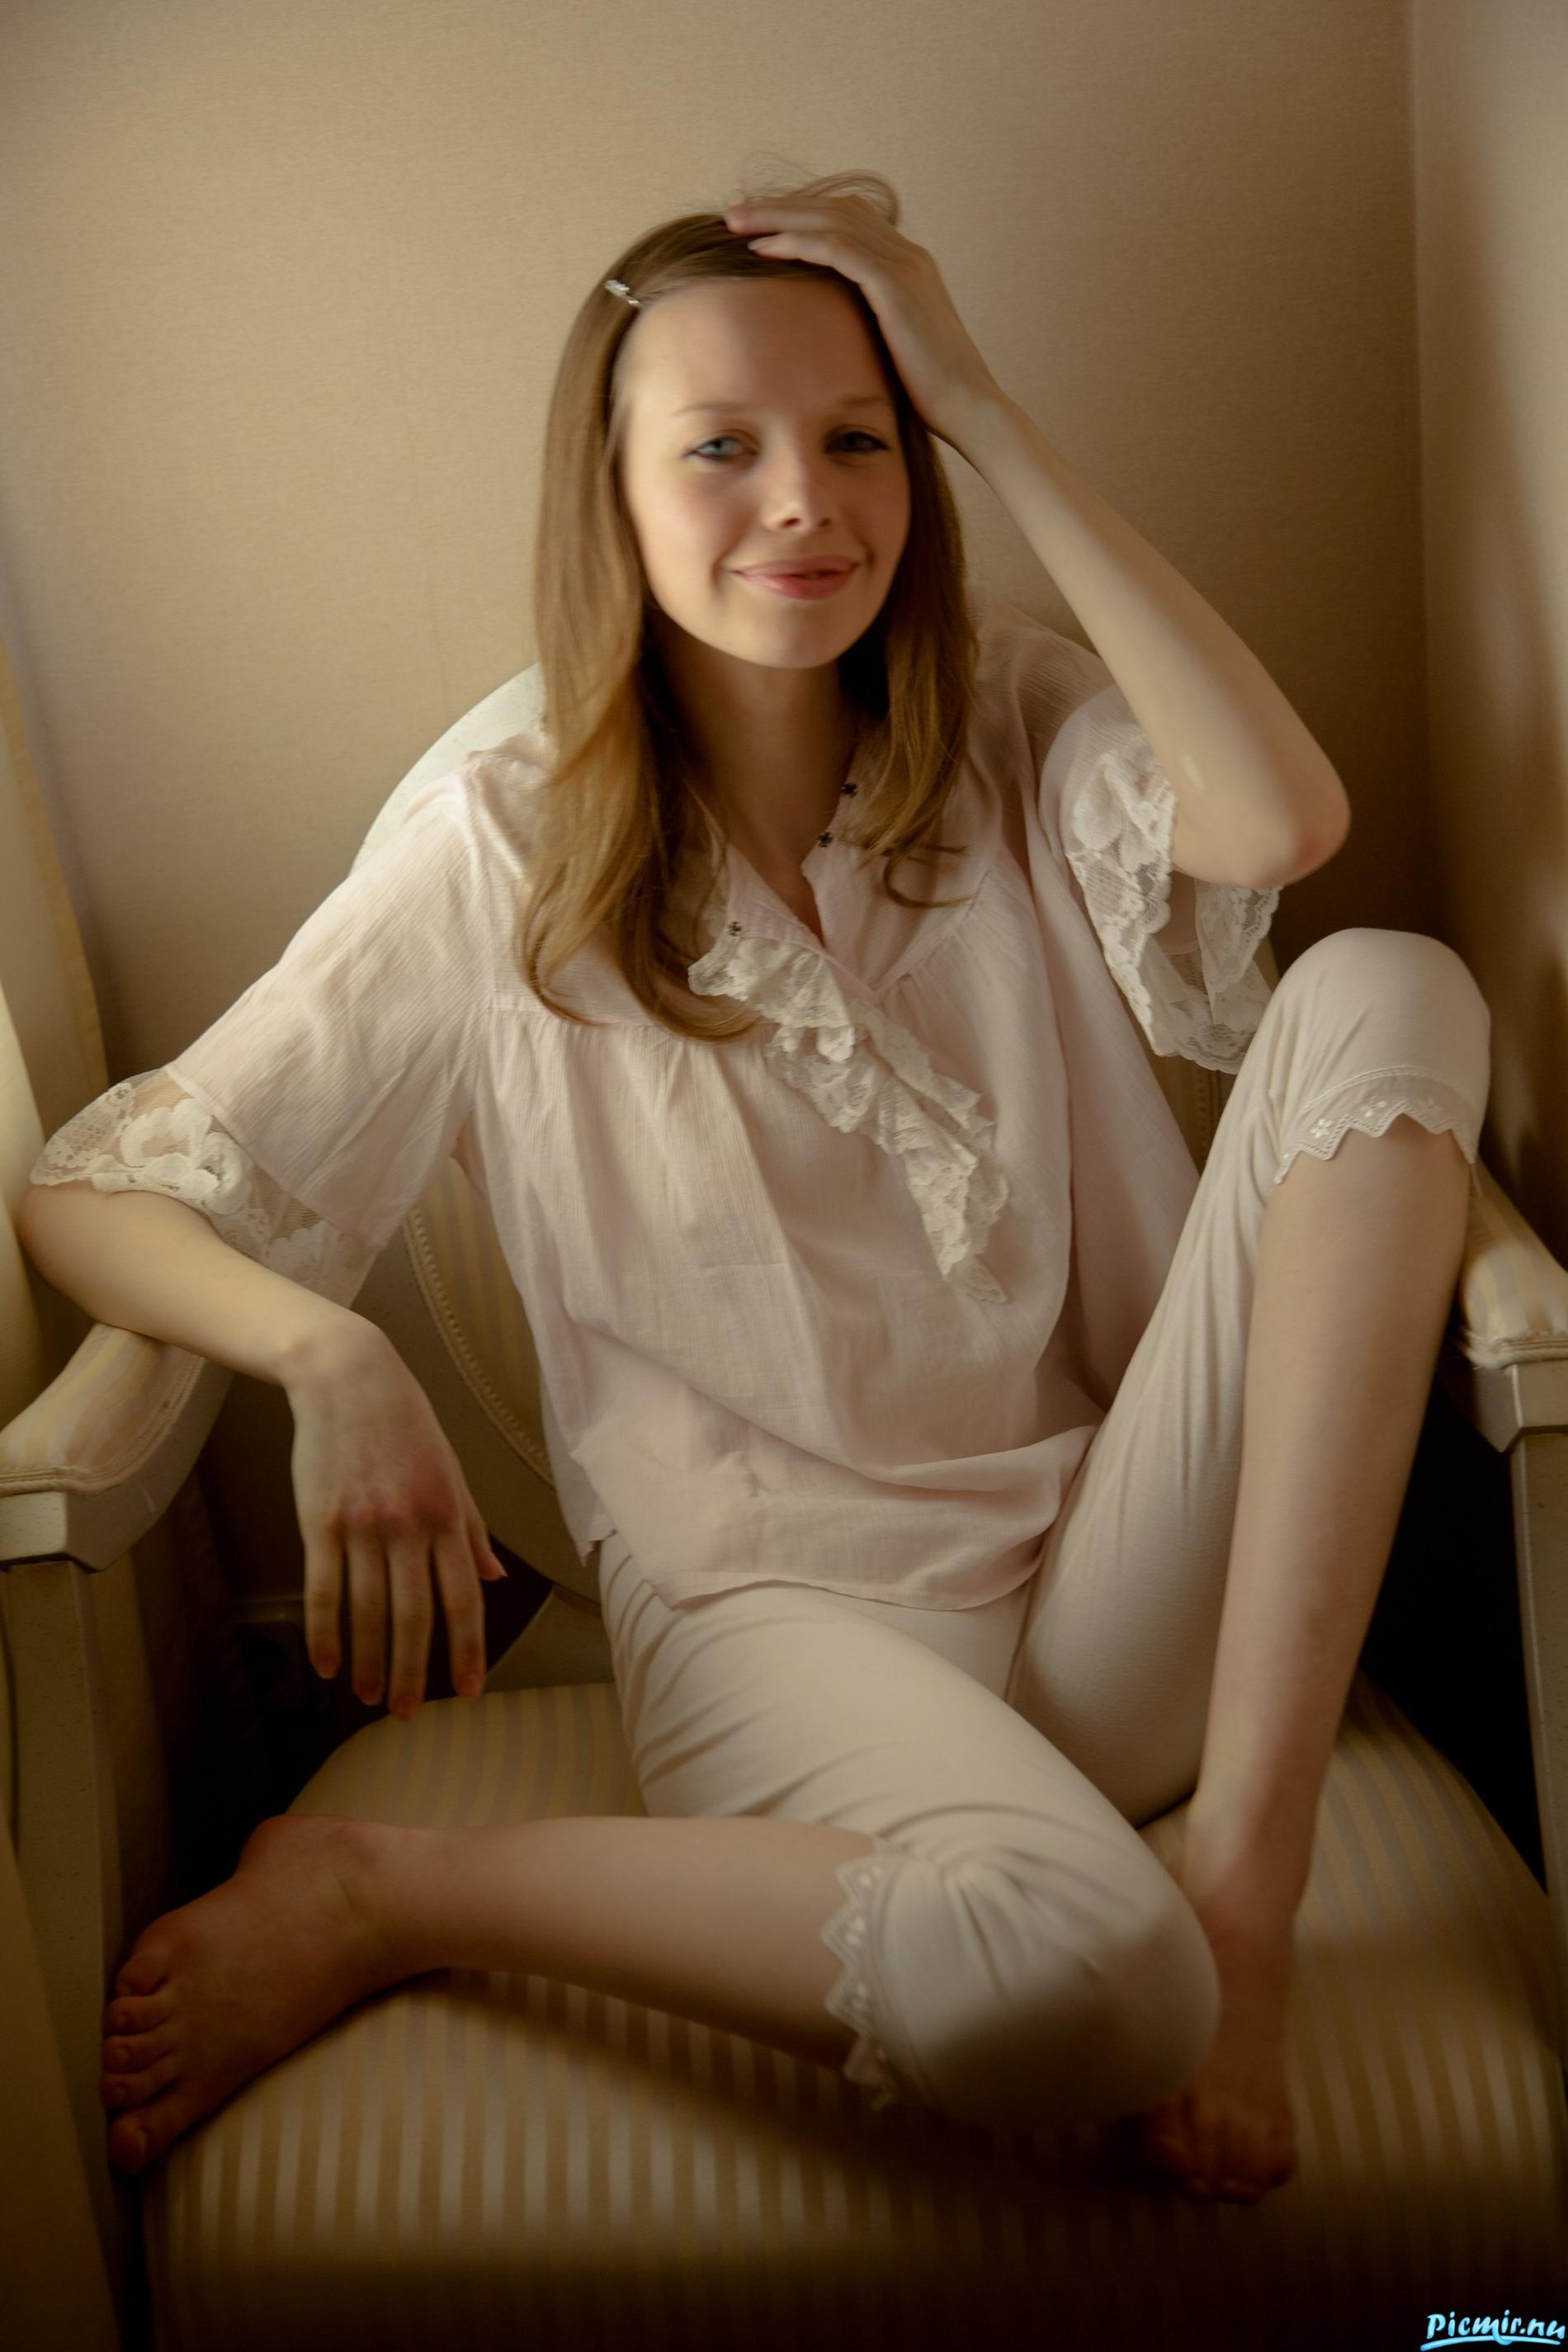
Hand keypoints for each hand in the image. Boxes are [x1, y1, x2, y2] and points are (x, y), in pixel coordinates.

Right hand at [285, 1327, 506, 1717]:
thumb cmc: (406, 1424)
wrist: (348, 1378)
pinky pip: (323, 1589)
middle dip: (411, 1673)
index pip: (463, 1600)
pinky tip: (326, 1664)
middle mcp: (409, 1526)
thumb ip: (471, 1529)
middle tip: (406, 1713)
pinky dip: (324, 1633)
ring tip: (366, 1696)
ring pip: (366, 1612)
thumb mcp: (452, 1472)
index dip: (466, 1651)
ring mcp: (362, 1525)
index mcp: (448, 1516)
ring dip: (367, 1662)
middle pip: (412, 1617)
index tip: (468, 1692)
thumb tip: (495, 1577)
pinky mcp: (319, 1521)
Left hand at [722, 193, 1005, 452]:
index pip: (848, 219)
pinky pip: (837, 248)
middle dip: (781, 207)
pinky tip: (764, 250)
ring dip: (779, 217)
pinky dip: (797, 243)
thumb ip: (869, 327)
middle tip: (735, 212)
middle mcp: (908, 255)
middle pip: (835, 208)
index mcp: (908, 265)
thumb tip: (830, 338)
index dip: (802, 215)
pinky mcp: (895, 285)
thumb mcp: (893, 350)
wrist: (969, 409)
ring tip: (736, 222)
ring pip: (831, 220)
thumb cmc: (930, 395)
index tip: (760, 226)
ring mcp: (904, 265)